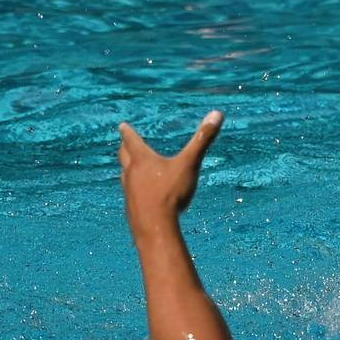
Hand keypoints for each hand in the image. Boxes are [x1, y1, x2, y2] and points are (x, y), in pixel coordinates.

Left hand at [118, 111, 222, 225]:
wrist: (154, 226)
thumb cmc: (171, 192)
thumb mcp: (190, 164)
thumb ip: (203, 139)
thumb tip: (217, 114)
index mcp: (142, 159)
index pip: (131, 140)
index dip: (127, 132)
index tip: (122, 125)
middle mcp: (131, 173)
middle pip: (124, 156)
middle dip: (125, 148)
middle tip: (124, 143)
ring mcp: (129, 190)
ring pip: (126, 174)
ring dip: (128, 168)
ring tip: (132, 167)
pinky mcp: (132, 207)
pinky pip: (132, 192)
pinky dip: (135, 187)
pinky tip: (143, 194)